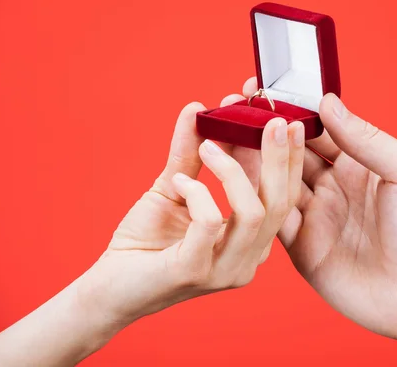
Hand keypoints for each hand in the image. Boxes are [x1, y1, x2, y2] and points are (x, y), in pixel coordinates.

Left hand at [0, 102, 305, 366]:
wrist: (109, 286)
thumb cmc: (144, 242)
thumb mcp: (174, 188)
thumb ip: (192, 154)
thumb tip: (199, 109)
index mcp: (250, 242)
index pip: (282, 197)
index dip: (287, 158)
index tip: (282, 120)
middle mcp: (247, 259)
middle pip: (280, 204)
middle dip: (279, 158)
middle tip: (273, 120)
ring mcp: (225, 270)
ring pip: (255, 212)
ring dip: (233, 169)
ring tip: (207, 144)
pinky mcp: (195, 271)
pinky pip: (210, 221)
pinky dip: (196, 191)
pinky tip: (177, 182)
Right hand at [225, 79, 396, 360]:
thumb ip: (367, 139)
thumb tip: (328, 102)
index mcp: (357, 164)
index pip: (316, 129)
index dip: (290, 109)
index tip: (261, 90)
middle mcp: (332, 187)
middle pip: (288, 153)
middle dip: (260, 130)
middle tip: (231, 108)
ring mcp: (316, 217)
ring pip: (274, 183)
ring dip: (250, 160)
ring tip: (225, 135)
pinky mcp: (303, 248)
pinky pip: (272, 220)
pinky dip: (253, 200)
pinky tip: (234, 178)